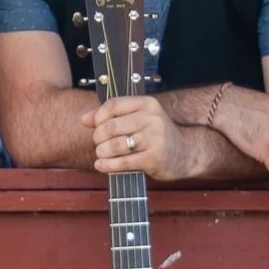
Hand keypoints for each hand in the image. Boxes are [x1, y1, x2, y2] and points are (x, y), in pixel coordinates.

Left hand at [91, 92, 206, 182]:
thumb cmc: (155, 135)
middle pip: (111, 126)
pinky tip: (102, 165)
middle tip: (98, 144)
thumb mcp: (138, 119)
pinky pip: (123, 162)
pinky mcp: (154, 158)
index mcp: (147, 104)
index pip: (113, 105)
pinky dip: (107, 165)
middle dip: (98, 138)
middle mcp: (152, 118)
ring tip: (101, 154)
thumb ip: (111, 116)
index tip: (96, 126)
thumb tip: (83, 119)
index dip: (98, 117)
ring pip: (115, 145)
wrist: (185, 153)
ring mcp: (154, 139)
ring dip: (102, 152)